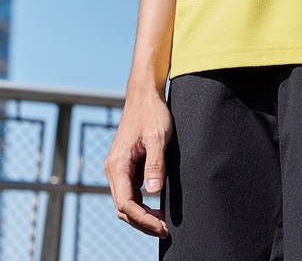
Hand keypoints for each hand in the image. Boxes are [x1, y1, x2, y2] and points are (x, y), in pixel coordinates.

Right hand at [105, 90, 171, 237]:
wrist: (144, 94)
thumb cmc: (152, 112)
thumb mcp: (158, 137)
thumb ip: (156, 164)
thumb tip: (153, 193)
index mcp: (118, 164)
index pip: (125, 204)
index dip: (143, 219)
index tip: (162, 226)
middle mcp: (114, 170)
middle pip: (123, 208)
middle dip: (143, 222)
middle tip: (165, 230)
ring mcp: (119, 169)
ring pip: (126, 202)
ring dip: (142, 216)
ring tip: (163, 224)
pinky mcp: (126, 167)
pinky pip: (130, 192)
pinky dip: (142, 205)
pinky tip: (157, 209)